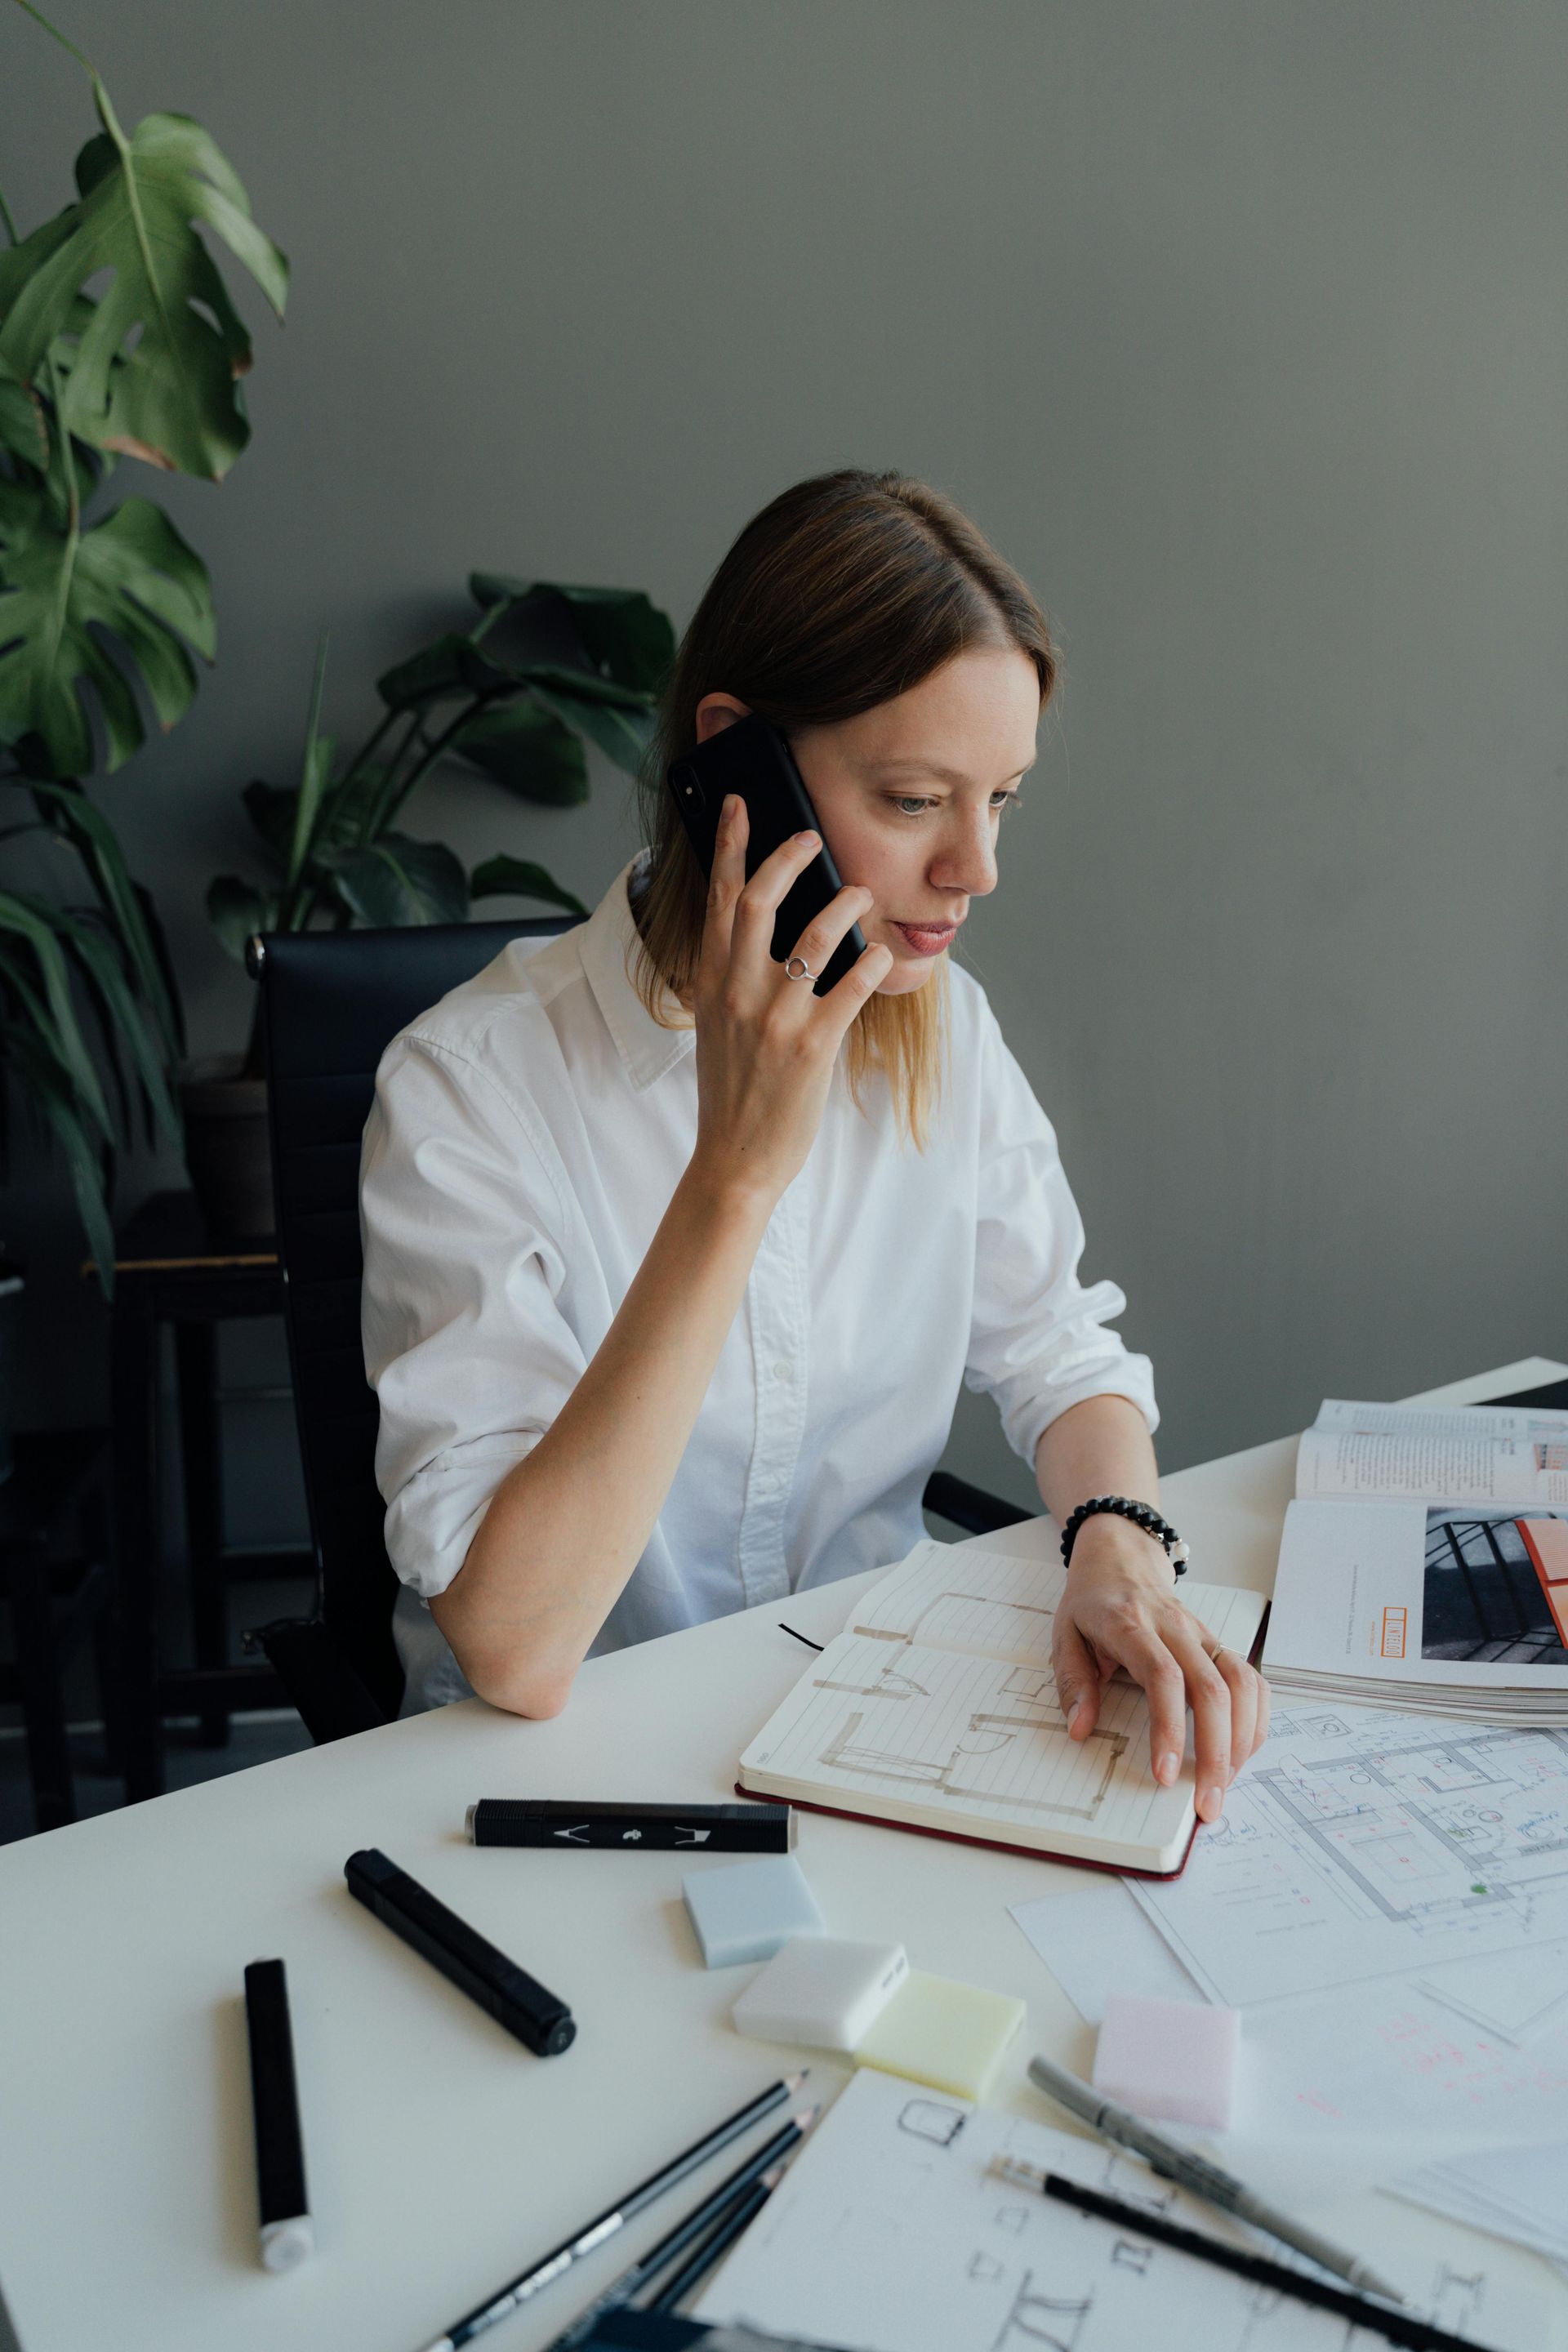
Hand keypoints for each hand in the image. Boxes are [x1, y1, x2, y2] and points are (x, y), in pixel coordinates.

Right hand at [688, 795, 892, 1206]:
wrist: (734, 1158)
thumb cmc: (733, 1089)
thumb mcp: (717, 1024)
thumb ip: (733, 976)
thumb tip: (764, 930)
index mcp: (711, 982)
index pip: (717, 898)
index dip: (728, 845)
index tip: (739, 805)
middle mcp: (737, 992)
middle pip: (757, 898)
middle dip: (787, 856)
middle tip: (812, 837)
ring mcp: (774, 1018)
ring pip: (814, 935)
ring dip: (845, 905)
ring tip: (862, 895)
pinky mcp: (812, 1046)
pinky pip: (851, 987)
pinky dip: (873, 964)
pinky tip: (883, 957)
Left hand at [1050, 1515, 1269, 1820]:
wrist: (1121, 1558)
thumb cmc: (1093, 1603)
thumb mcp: (1064, 1635)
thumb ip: (1072, 1682)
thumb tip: (1080, 1729)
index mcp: (1131, 1625)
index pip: (1162, 1677)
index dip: (1170, 1728)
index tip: (1166, 1774)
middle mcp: (1175, 1629)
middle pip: (1212, 1689)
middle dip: (1216, 1753)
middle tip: (1206, 1802)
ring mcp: (1203, 1635)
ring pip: (1242, 1684)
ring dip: (1242, 1740)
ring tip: (1225, 1784)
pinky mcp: (1219, 1644)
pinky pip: (1252, 1680)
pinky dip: (1254, 1719)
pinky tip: (1242, 1751)